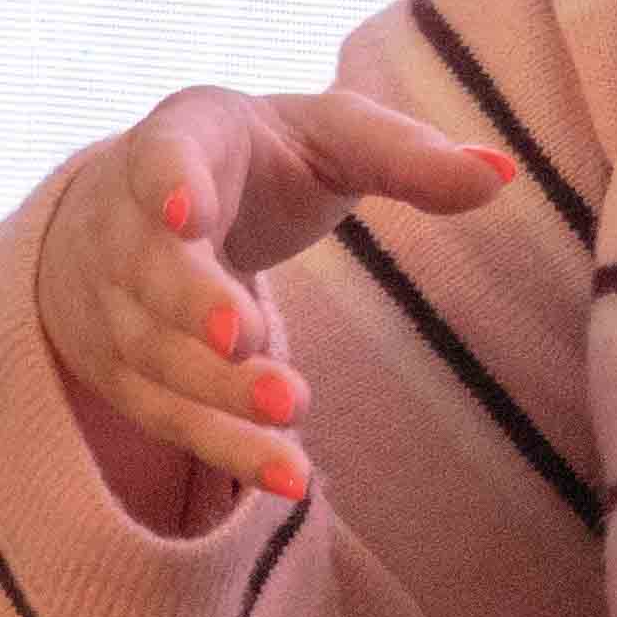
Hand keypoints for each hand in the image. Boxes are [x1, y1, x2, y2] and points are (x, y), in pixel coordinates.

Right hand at [32, 87, 523, 523]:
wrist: (138, 211)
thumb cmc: (257, 166)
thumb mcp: (329, 138)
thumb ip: (407, 155)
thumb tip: (502, 172)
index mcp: (181, 140)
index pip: (161, 156)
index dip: (168, 183)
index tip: (187, 213)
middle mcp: (126, 223)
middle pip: (148, 270)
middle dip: (194, 304)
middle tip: (249, 337)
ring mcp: (114, 304)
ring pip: (155, 353)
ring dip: (216, 388)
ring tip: (288, 406)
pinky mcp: (127, 373)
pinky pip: (171, 417)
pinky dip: (226, 450)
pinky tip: (287, 478)